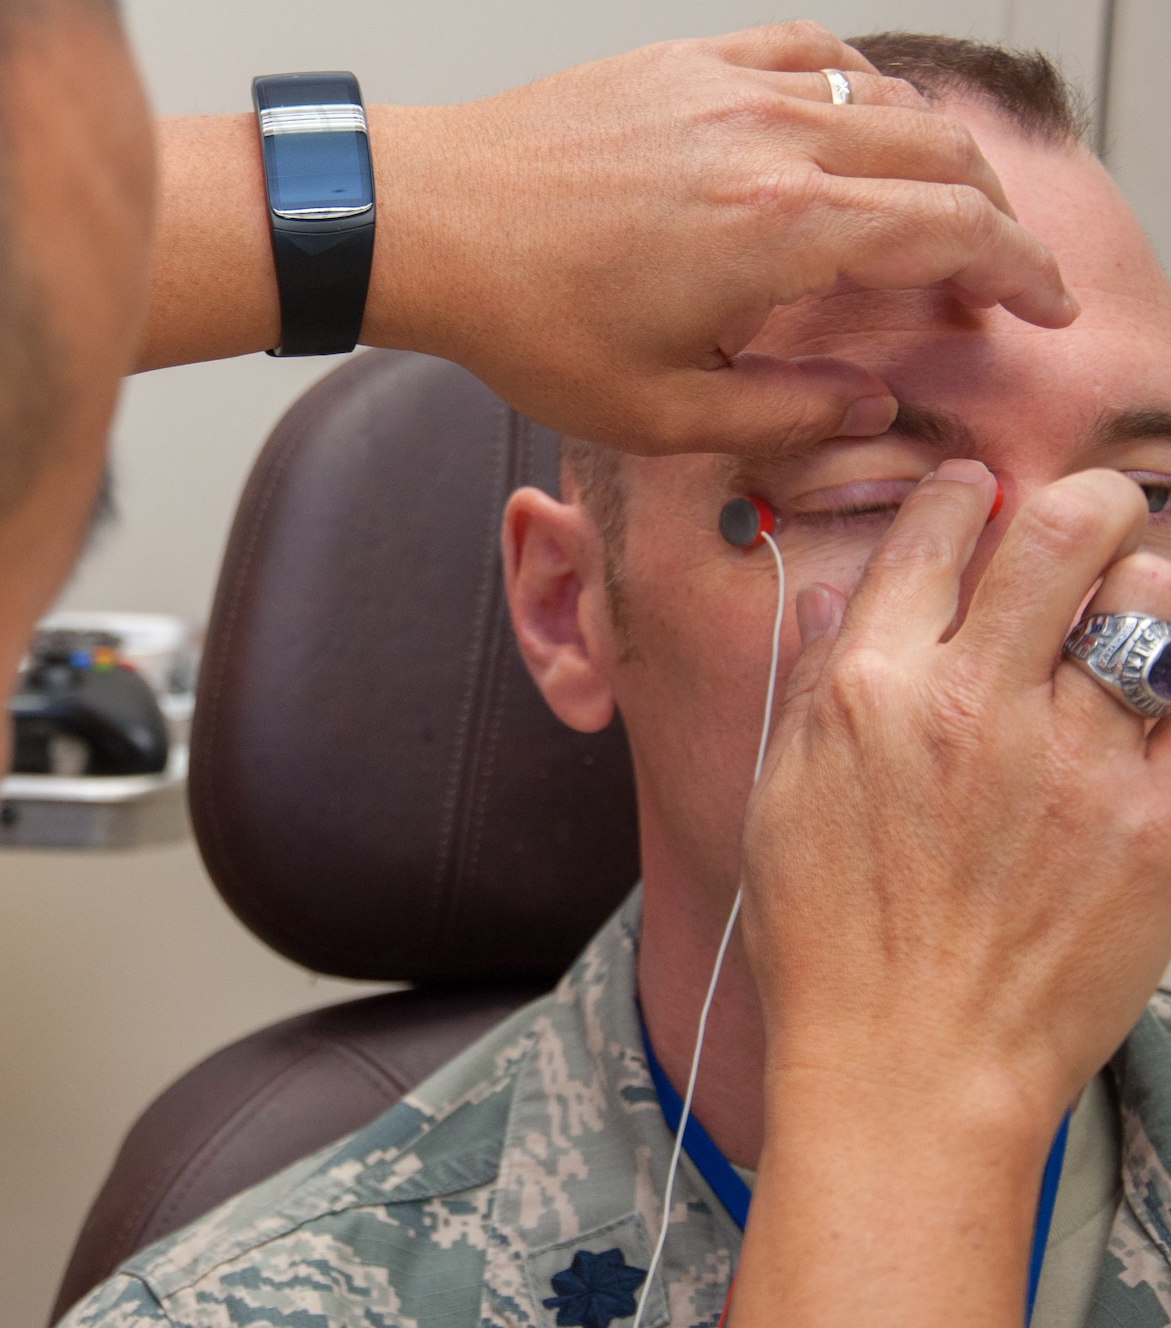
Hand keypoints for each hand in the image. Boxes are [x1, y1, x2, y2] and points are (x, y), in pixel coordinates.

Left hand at [360, 22, 1075, 454]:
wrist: (431, 224)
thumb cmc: (522, 316)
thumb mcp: (654, 410)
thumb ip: (782, 412)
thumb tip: (869, 407)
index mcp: (781, 230)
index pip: (955, 231)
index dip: (1021, 270)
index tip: (1043, 305)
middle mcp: (774, 141)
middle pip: (943, 155)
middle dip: (992, 218)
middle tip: (993, 275)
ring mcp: (732, 87)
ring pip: (887, 99)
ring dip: (933, 156)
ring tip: (931, 215)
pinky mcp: (689, 60)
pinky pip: (812, 53)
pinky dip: (859, 91)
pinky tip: (853, 130)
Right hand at [730, 461, 1170, 1327]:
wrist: (909, 1072)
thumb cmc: (827, 942)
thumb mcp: (780, 797)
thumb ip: (818, 684)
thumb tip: (853, 596)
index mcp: (873, 692)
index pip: (940, 527)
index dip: (961, 496)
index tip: (974, 503)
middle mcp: (977, 708)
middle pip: (1067, 528)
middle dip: (1080, 506)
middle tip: (1081, 526)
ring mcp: (1080, 765)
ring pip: (1154, 597)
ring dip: (1140, 592)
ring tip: (1122, 626)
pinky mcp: (1160, 830)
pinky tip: (1145, 710)